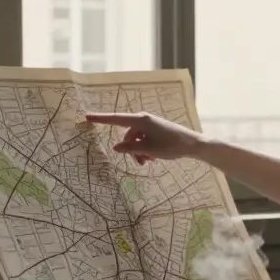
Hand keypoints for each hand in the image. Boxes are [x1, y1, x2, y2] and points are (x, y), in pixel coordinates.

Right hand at [83, 112, 204, 164]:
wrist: (192, 144)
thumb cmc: (171, 145)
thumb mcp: (148, 150)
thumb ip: (130, 148)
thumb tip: (115, 147)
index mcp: (140, 120)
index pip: (116, 119)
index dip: (101, 119)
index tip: (87, 116)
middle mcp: (143, 120)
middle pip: (127, 135)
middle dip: (130, 149)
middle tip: (140, 163)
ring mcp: (149, 124)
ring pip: (135, 140)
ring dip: (138, 152)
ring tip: (148, 162)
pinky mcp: (155, 130)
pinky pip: (143, 140)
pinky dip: (145, 149)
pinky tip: (153, 158)